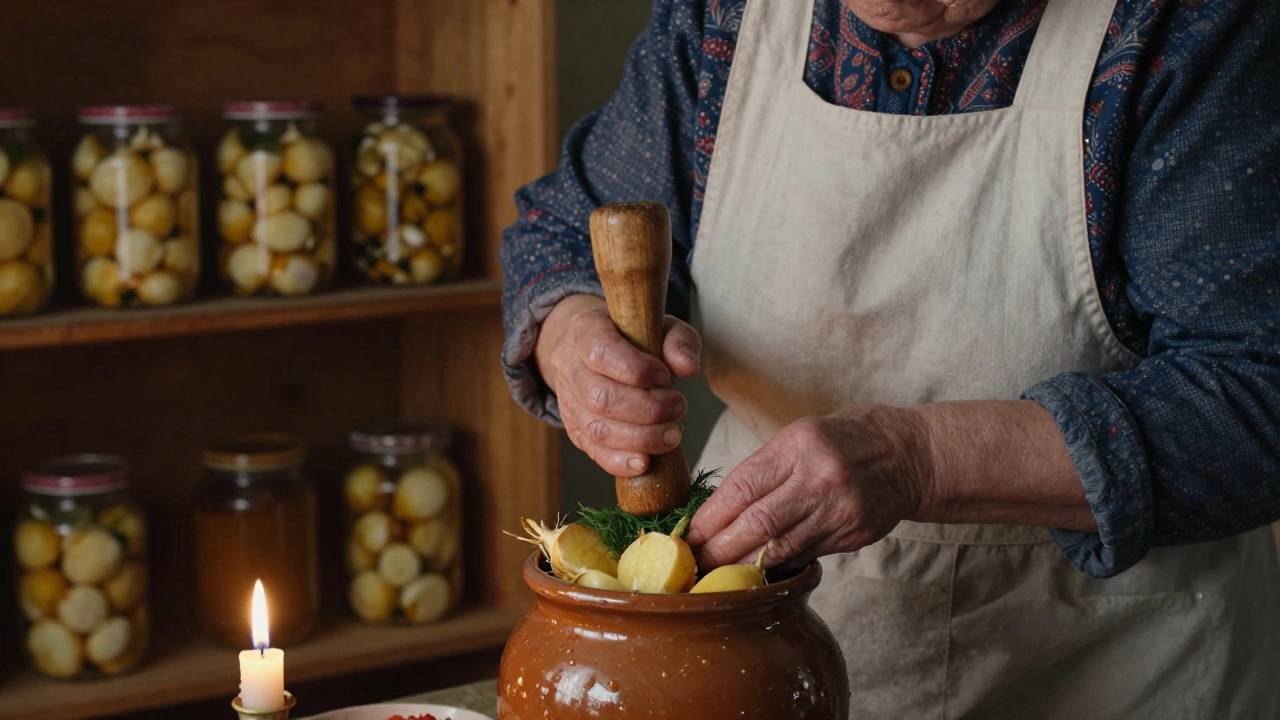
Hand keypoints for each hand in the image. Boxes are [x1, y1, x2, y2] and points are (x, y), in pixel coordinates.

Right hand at [534, 294, 700, 476]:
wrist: (593, 350)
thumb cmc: (632, 336)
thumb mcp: (659, 326)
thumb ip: (679, 340)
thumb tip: (687, 366)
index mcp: (585, 330)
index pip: (601, 353)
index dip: (636, 370)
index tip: (665, 377)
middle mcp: (568, 365)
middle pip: (600, 397)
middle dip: (647, 410)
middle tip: (678, 408)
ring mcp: (567, 400)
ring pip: (596, 429)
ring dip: (639, 438)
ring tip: (671, 435)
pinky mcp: (574, 428)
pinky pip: (592, 451)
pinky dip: (619, 461)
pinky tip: (645, 462)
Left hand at [687, 406, 933, 570]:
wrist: (909, 455)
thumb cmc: (845, 439)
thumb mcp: (800, 436)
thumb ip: (763, 470)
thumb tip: (717, 510)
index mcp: (799, 445)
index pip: (743, 487)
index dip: (710, 517)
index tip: (688, 535)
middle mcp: (820, 478)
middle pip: (757, 523)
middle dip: (719, 548)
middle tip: (695, 563)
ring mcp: (840, 510)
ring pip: (780, 548)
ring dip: (743, 565)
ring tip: (717, 575)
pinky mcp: (853, 534)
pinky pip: (805, 556)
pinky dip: (777, 566)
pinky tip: (756, 573)